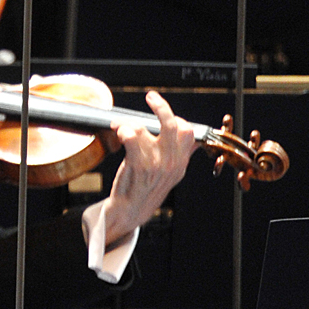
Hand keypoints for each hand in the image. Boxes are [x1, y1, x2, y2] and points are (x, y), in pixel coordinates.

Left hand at [99, 91, 196, 243]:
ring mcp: (156, 164)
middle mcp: (171, 163)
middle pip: (173, 126)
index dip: (176, 118)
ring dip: (129, 123)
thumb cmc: (145, 189)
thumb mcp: (170, 173)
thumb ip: (179, 154)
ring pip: (146, 129)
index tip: (164, 113)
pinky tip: (118, 130)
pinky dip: (123, 129)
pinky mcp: (138, 165)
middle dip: (161, 107)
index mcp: (180, 164)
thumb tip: (191, 133)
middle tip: (151, 97)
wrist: (130, 211)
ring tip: (120, 126)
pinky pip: (132, 137)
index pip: (188, 133)